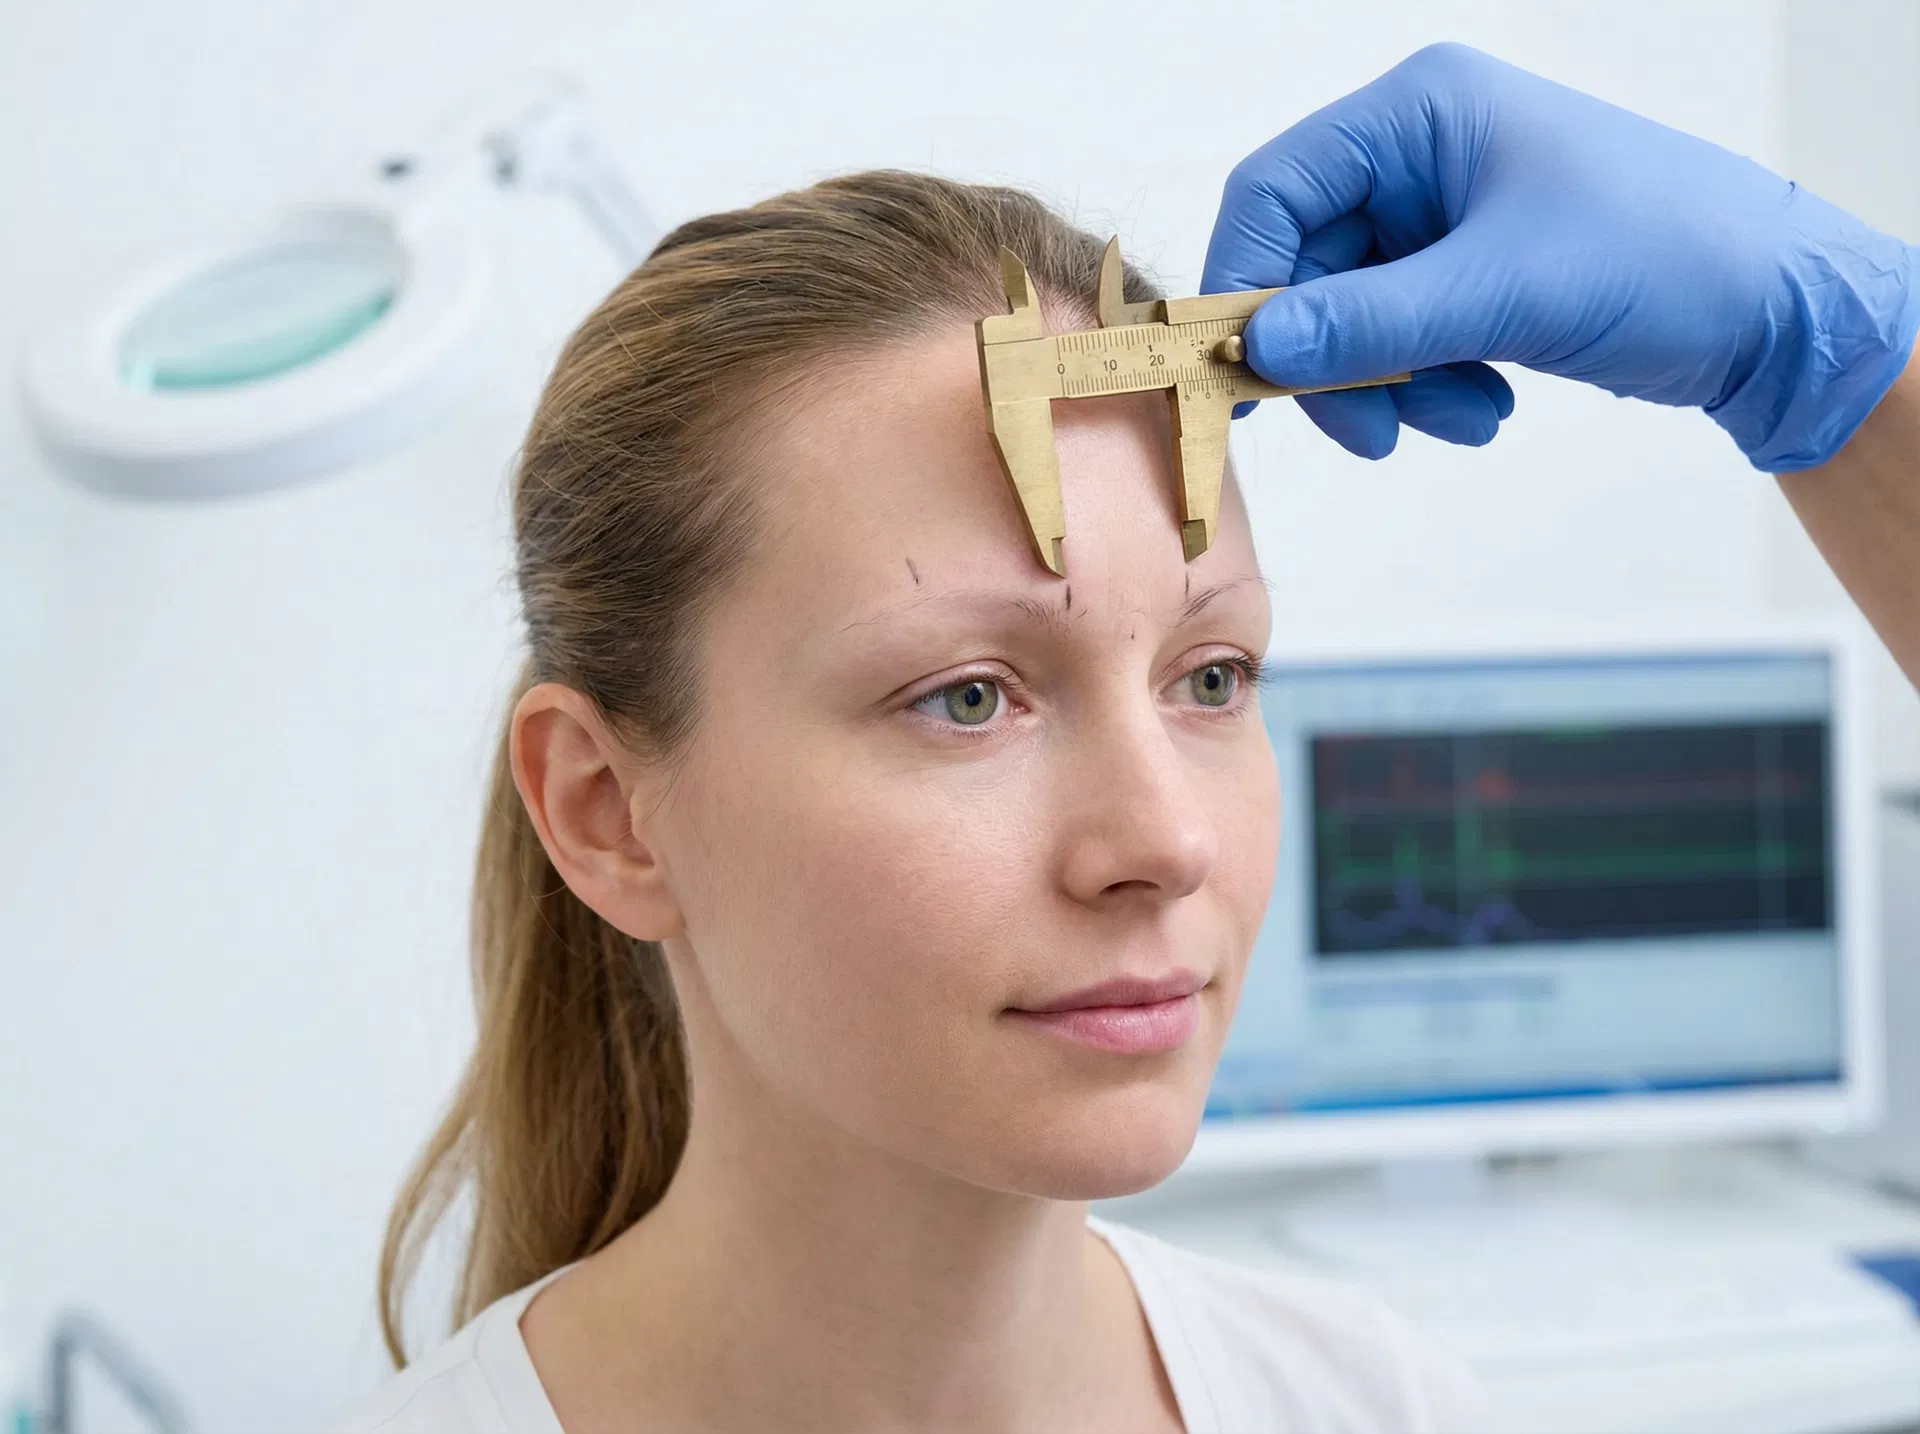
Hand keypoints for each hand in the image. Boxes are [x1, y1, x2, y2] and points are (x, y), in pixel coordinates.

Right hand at [1203, 43, 1919, 470]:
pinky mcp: (1466, 274)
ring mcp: (1443, 217)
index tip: (1243, 369)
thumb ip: (1369, 323)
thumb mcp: (1501, 291)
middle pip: (1309, 268)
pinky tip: (1487, 406)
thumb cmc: (1661, 257)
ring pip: (1351, 318)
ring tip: (1465, 419)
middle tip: (1370, 434)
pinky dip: (1427, 388)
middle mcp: (1420, 156)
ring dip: (1392, 387)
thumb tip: (1257, 349)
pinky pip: (1399, 341)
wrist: (1773, 310)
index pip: (1277, 190)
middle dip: (1340, 361)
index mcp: (1420, 115)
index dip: (1247, 281)